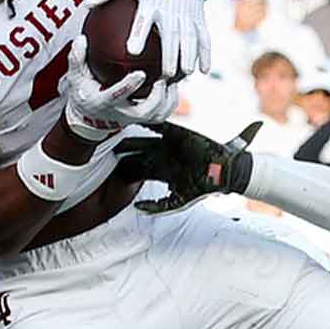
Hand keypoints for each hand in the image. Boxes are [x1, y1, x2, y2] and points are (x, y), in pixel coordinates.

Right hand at [59, 36, 178, 140]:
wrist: (89, 116)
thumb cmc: (84, 93)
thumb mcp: (76, 76)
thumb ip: (78, 58)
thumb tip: (81, 39)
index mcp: (103, 102)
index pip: (116, 96)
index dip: (129, 86)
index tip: (140, 73)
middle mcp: (120, 113)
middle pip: (143, 112)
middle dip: (157, 97)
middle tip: (163, 78)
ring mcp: (134, 117)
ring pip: (156, 115)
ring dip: (167, 98)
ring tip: (172, 80)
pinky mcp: (143, 119)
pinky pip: (162, 114)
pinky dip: (171, 100)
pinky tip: (174, 84)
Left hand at [87, 0, 213, 77]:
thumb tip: (85, 6)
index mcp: (150, 2)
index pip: (143, 20)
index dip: (138, 35)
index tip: (132, 51)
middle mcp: (170, 9)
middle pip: (171, 35)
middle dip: (170, 55)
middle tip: (164, 75)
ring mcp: (187, 14)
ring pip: (189, 39)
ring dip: (188, 57)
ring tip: (182, 75)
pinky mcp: (199, 17)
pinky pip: (204, 37)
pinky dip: (205, 54)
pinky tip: (203, 71)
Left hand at [113, 121, 260, 213]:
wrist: (222, 172)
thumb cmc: (201, 188)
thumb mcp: (177, 202)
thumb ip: (156, 206)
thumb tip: (136, 208)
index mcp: (161, 172)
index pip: (138, 168)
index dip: (125, 167)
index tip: (109, 165)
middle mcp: (162, 157)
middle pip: (137, 152)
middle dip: (124, 150)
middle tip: (107, 147)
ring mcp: (168, 144)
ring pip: (144, 139)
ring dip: (131, 138)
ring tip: (116, 133)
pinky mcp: (177, 133)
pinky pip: (159, 126)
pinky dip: (148, 123)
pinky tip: (134, 120)